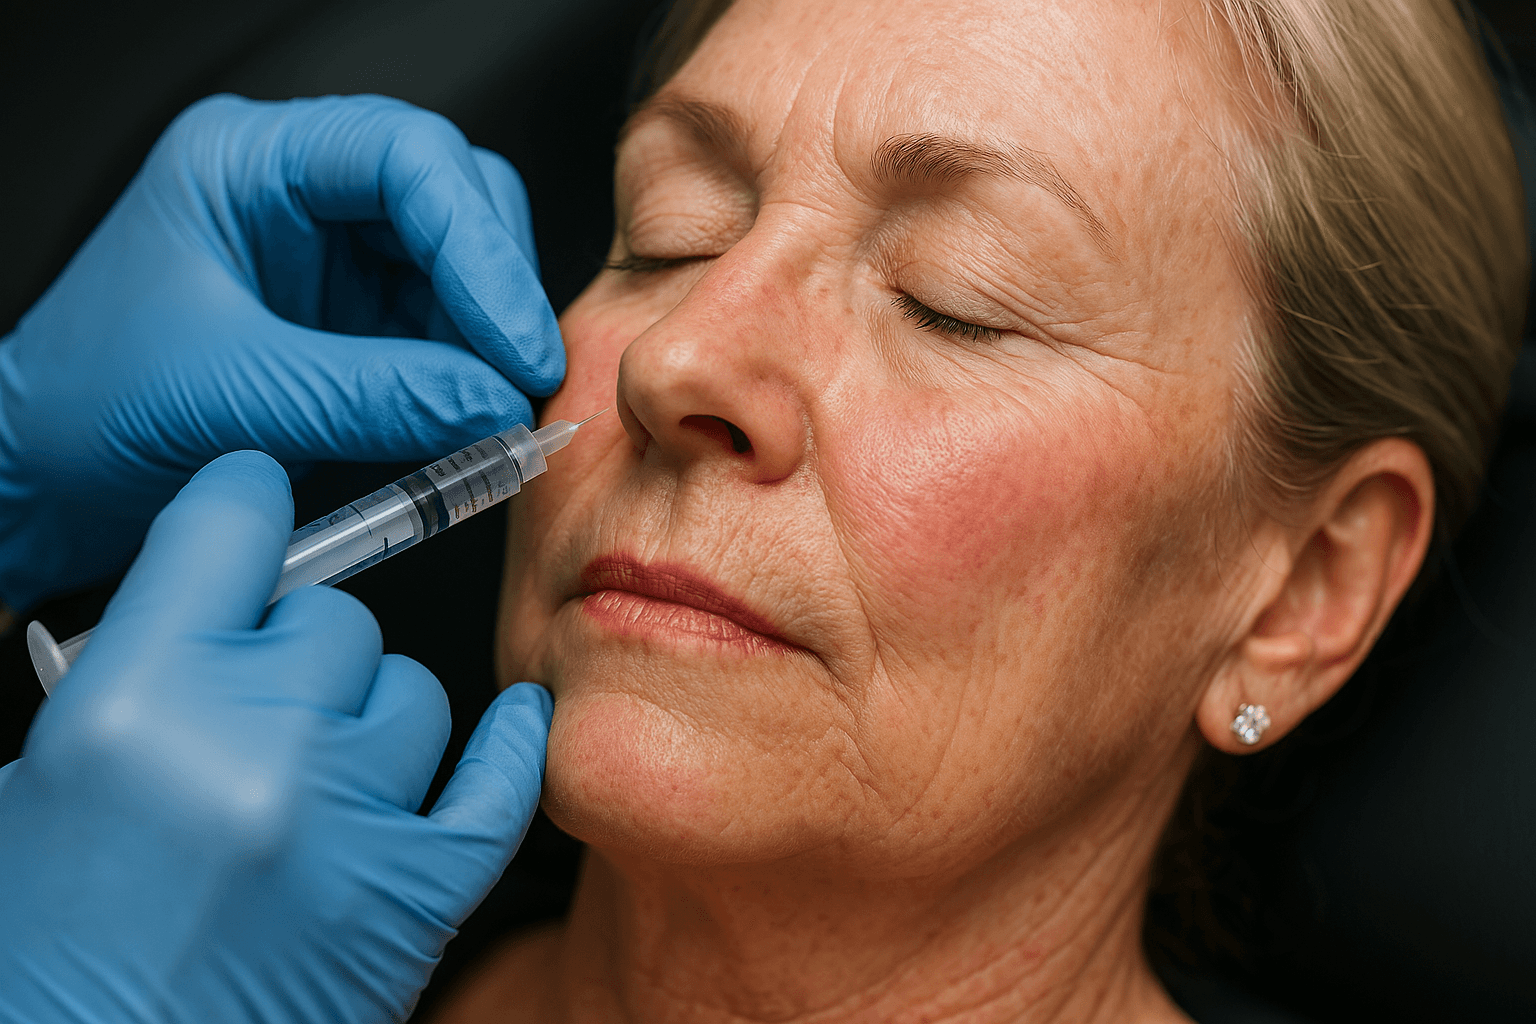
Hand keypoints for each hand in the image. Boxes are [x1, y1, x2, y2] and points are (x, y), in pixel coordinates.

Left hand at [0, 93, 563, 608]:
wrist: (49, 480)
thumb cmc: (89, 409)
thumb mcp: (232, 395)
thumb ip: (373, 397)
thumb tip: (496, 406)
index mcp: (249, 162)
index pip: (406, 160)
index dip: (479, 248)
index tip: (515, 345)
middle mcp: (302, 195)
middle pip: (454, 201)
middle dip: (494, 292)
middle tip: (519, 383)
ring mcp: (334, 258)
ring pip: (464, 270)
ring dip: (489, 345)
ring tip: (491, 421)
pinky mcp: (357, 324)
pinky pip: (448, 335)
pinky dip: (470, 383)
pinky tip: (468, 427)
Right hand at [0, 451, 551, 1022]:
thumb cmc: (47, 957)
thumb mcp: (42, 786)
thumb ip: (140, 674)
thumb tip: (222, 604)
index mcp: (133, 708)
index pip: (229, 527)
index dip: (244, 505)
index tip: (255, 506)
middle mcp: (254, 748)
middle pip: (335, 619)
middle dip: (294, 653)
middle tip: (255, 713)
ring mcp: (350, 821)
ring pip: (413, 692)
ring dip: (369, 718)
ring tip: (313, 778)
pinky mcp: (418, 896)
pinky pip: (500, 784)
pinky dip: (507, 751)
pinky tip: (513, 726)